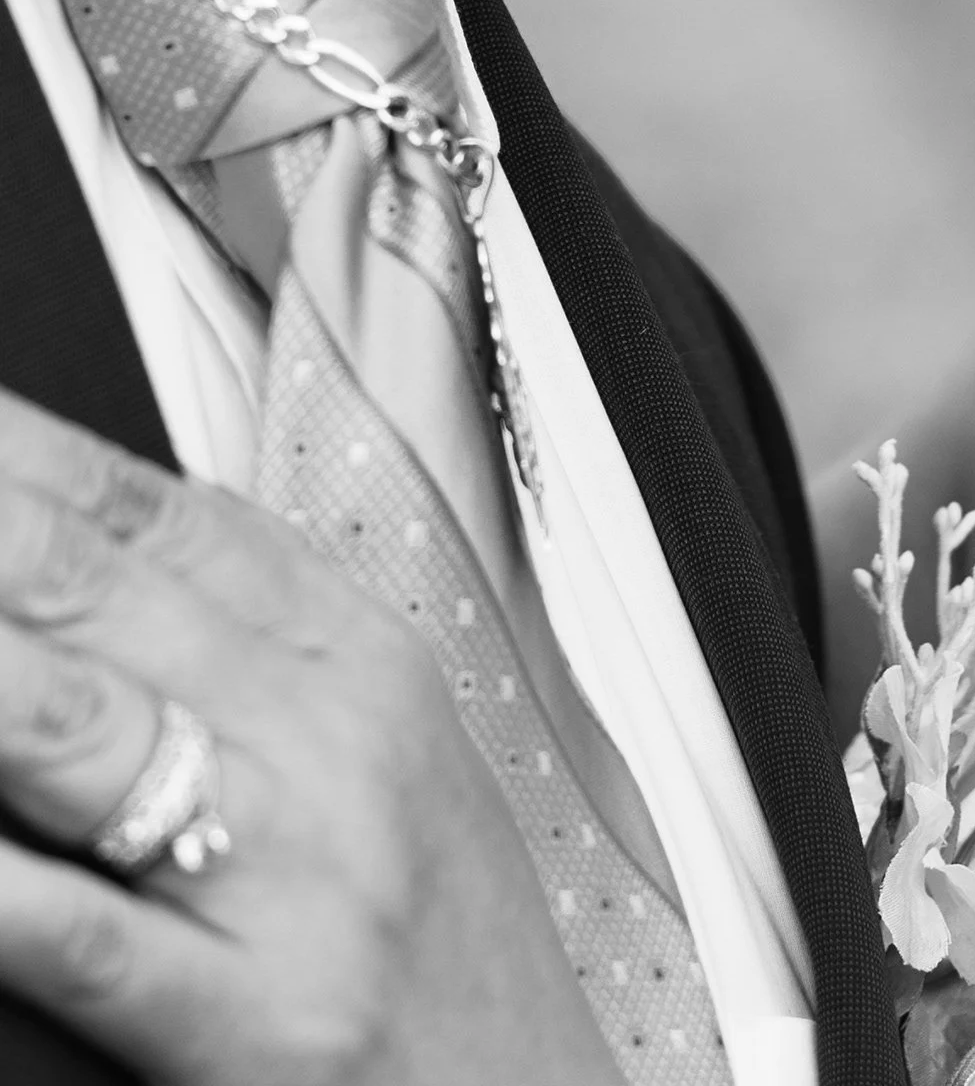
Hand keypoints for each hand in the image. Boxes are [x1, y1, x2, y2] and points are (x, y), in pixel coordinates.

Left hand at [0, 389, 621, 1084]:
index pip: (151, 509)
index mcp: (352, 649)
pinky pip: (80, 929)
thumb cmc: (441, 939)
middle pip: (93, 587)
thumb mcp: (378, 747)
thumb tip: (76, 559)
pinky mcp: (256, 1017)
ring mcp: (291, 870)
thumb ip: (245, 644)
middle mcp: (324, 732)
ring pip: (73, 726)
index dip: (21, 450)